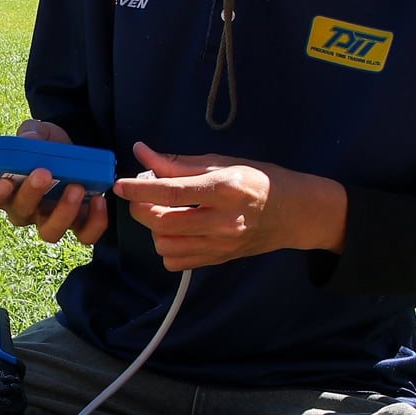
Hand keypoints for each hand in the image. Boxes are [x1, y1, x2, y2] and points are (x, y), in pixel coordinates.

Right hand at [0, 119, 109, 246]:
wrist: (76, 150)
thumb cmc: (46, 144)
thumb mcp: (37, 131)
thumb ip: (30, 132)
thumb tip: (28, 139)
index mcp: (1, 191)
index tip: (1, 184)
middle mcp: (22, 211)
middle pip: (18, 216)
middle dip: (30, 195)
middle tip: (43, 172)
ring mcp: (49, 221)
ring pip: (49, 232)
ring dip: (63, 212)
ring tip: (76, 186)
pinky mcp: (78, 225)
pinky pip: (84, 235)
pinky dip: (94, 222)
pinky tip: (99, 199)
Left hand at [111, 142, 346, 270]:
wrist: (295, 213)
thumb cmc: (260, 180)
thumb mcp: (223, 163)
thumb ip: (179, 162)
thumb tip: (142, 153)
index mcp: (224, 189)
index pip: (171, 193)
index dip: (139, 189)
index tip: (120, 184)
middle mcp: (223, 221)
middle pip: (161, 221)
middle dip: (141, 207)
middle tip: (144, 195)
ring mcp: (221, 245)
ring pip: (164, 244)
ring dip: (154, 227)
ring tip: (164, 212)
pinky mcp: (219, 260)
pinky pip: (175, 261)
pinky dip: (168, 247)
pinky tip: (177, 231)